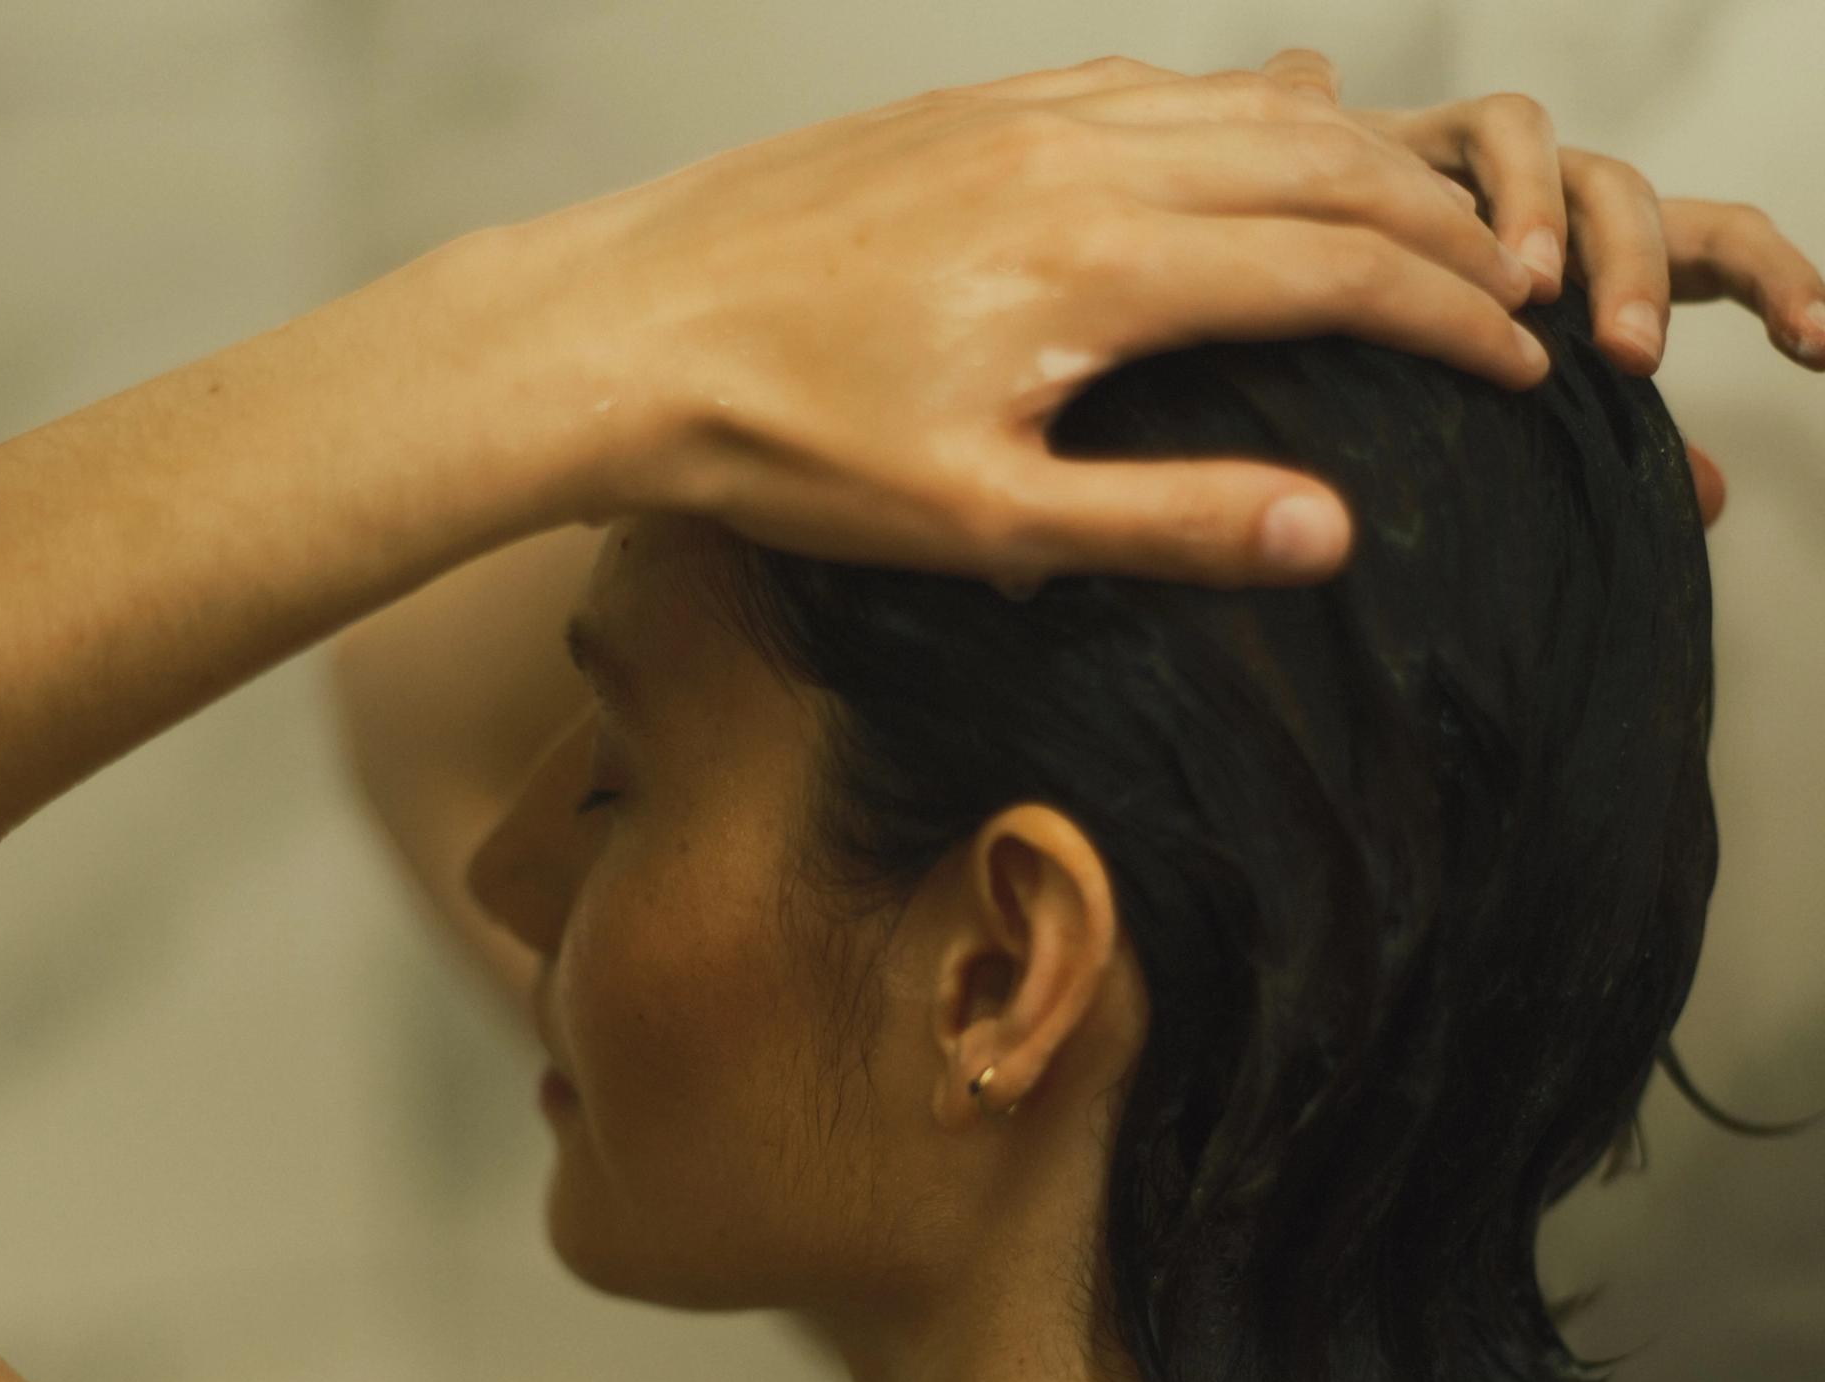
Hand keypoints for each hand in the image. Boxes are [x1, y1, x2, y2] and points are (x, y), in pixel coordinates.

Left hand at [537, 56, 1554, 588]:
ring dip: (1351, 157)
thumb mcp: (986, 523)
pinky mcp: (968, 110)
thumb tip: (1328, 530)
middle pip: (1320, 164)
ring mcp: (1022, 117)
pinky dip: (1236, 114)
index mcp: (1104, 265)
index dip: (1451, 318)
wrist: (622, 334)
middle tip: (1514, 284)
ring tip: (1423, 211)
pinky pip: (1144, 86)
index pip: (1337, 269)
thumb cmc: (786, 444)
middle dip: (1438, 225)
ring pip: (1240, 109)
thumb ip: (1167, 521)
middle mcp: (1082, 159)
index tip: (1524, 364)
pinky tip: (1253, 137)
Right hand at [1257, 49, 1824, 530]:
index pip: (1714, 250)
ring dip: (1579, 235)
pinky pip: (1490, 135)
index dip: (1783, 289)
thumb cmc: (1363, 358)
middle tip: (1631, 360)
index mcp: (1590, 267)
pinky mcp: (1419, 138)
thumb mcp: (1492, 414)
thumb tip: (1715, 502)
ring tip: (1540, 306)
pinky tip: (1478, 262)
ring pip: (1579, 164)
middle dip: (1657, 277)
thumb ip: (1604, 442)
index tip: (1822, 349)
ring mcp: (1488, 173)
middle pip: (1656, 206)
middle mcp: (1554, 212)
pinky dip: (1501, 194)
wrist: (1246, 279)